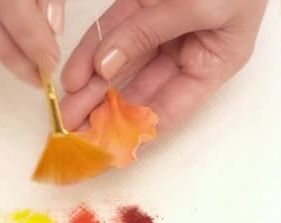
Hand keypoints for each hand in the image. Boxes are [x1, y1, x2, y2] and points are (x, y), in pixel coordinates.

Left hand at [60, 0, 267, 133]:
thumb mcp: (199, 6)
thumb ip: (149, 33)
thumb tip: (105, 68)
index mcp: (213, 62)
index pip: (170, 109)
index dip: (138, 133)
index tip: (107, 150)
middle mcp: (187, 51)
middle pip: (140, 91)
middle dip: (106, 113)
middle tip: (75, 134)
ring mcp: (162, 27)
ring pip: (121, 65)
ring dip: (93, 89)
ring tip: (67, 112)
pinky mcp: (142, 5)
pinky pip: (113, 32)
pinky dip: (93, 52)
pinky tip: (75, 74)